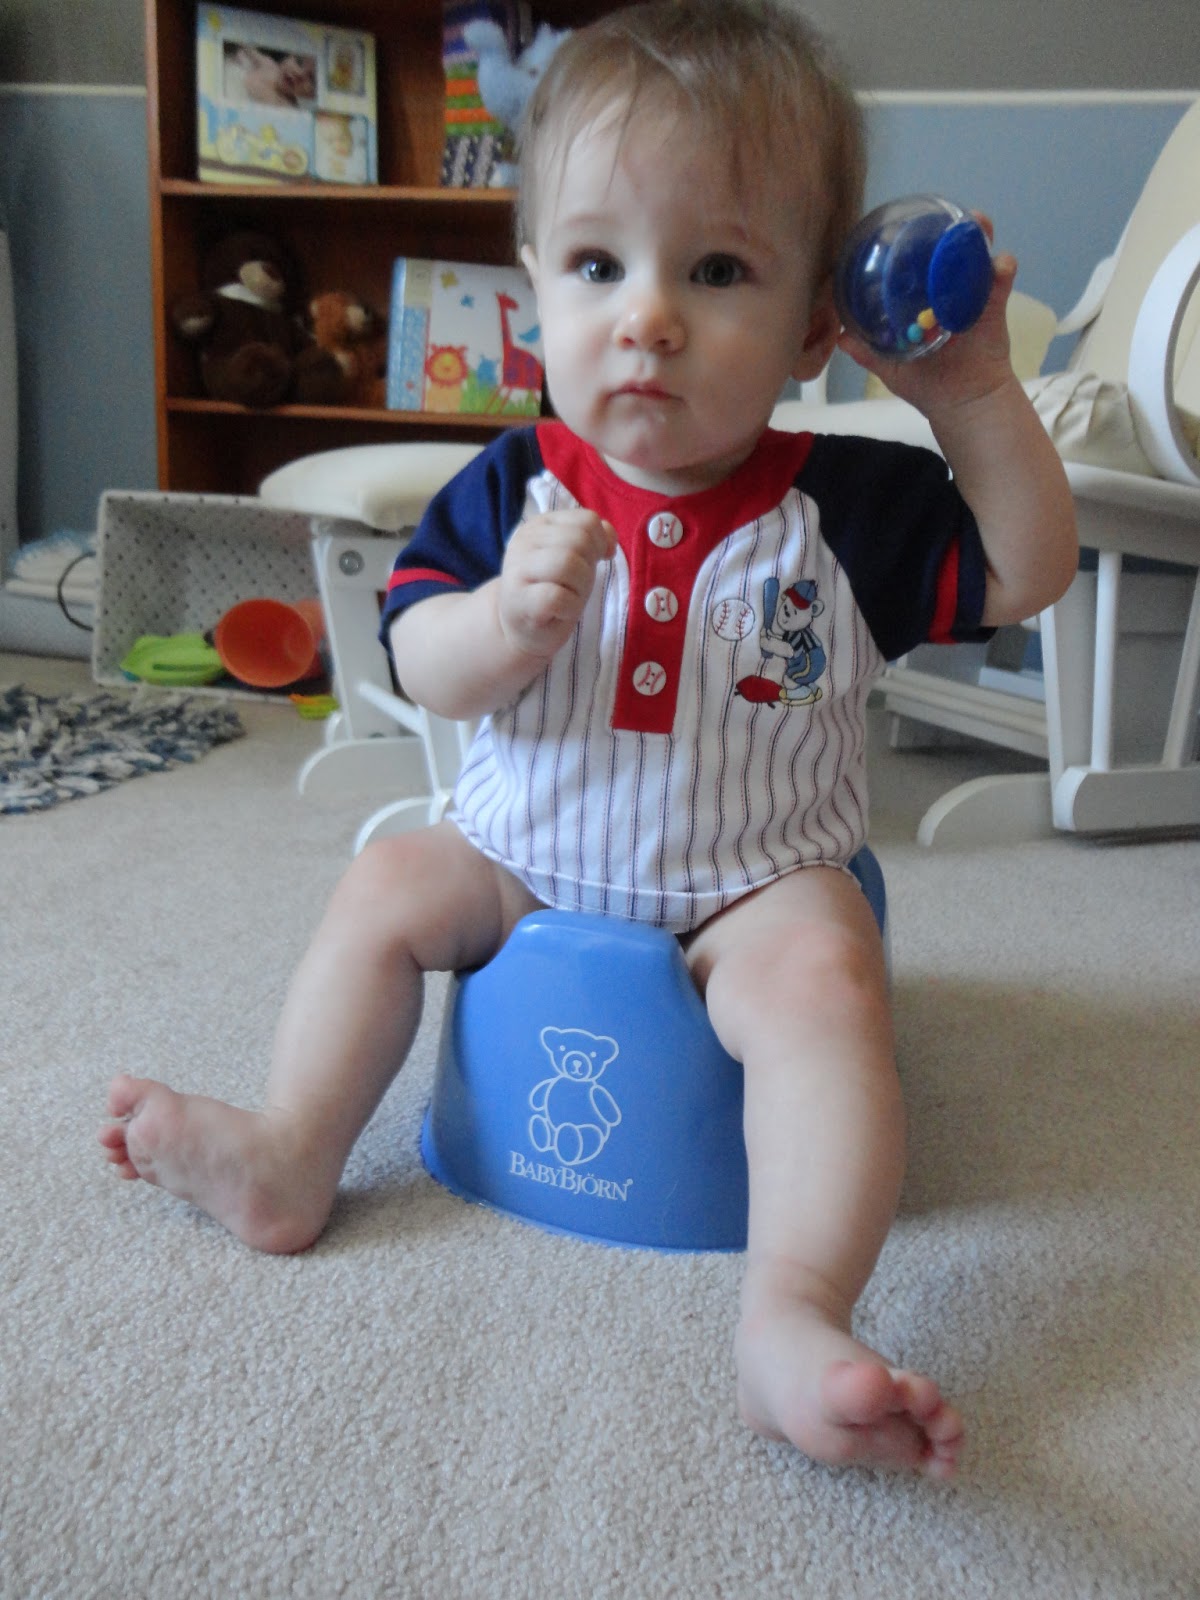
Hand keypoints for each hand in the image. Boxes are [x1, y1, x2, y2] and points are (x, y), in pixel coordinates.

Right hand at [497, 508, 616, 662]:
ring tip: (568, 598)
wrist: (522, 627)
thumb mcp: (577, 558)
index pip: (586, 521)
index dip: (600, 543)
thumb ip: (592, 539)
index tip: (591, 562)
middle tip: (575, 586)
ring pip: (569, 564)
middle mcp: (524, 540)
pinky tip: (560, 612)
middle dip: (589, 568)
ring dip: (580, 588)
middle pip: (579, 541)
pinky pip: (557, 596)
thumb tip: (609, 542)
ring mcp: (517, 569)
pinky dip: (570, 607)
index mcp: (539, 525)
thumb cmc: (552, 590)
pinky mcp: (518, 599)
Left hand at [839, 217, 1020, 419]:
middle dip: (950, 232)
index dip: (916, 246)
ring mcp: (972, 299)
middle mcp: (948, 295)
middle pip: (950, 256)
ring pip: (978, 260)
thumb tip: (840, 338)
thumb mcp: (892, 367)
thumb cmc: (928, 386)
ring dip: (979, 239)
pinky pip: (1000, 283)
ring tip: (977, 224)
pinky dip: (1002, 270)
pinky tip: (999, 264)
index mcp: (925, 304)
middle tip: (946, 217)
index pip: (920, 268)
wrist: (962, 405)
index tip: (906, 227)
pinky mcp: (993, 309)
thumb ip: (869, 352)